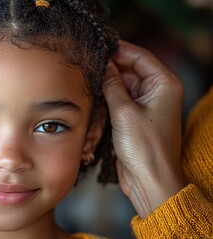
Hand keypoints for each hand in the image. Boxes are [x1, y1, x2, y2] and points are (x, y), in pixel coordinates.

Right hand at [103, 41, 186, 217]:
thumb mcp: (124, 111)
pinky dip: (106, 98)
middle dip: (109, 68)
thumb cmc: (145, 147)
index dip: (118, 50)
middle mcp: (157, 92)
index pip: (140, 57)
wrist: (150, 180)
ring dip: (106, 84)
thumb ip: (112, 84)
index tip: (97, 47)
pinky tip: (91, 96)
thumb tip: (103, 64)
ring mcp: (144, 105)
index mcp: (164, 84)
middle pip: (130, 70)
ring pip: (121, 85)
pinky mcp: (133, 118)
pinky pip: (118, 100)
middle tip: (86, 64)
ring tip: (85, 79)